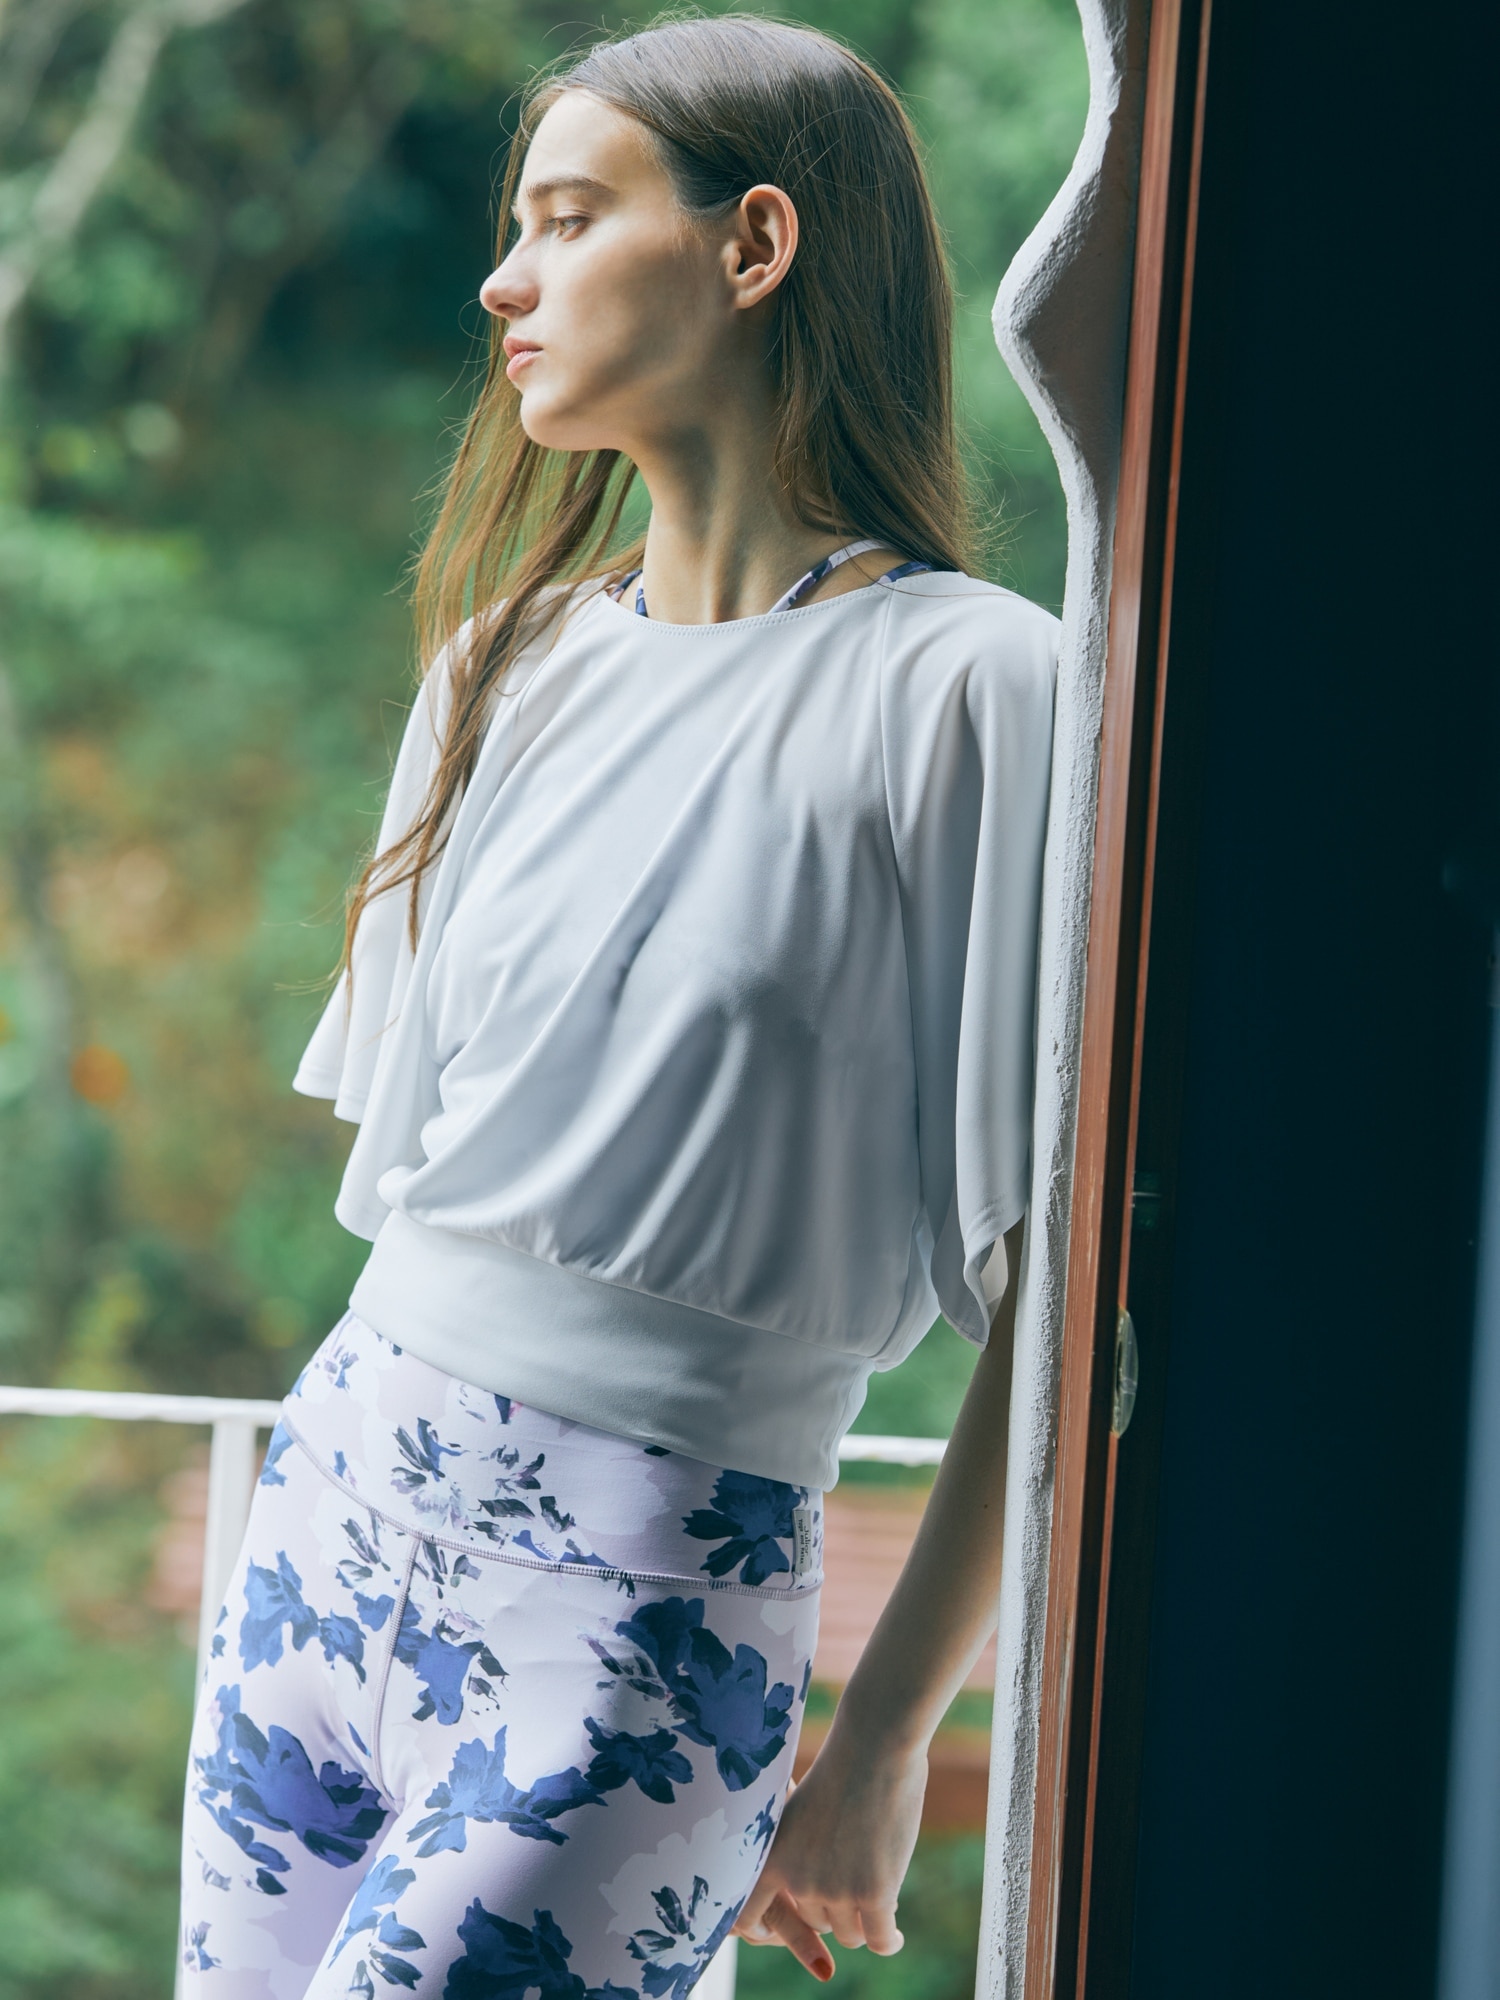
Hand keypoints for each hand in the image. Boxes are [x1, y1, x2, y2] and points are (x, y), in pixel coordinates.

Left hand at [733, 1720, 927, 1980]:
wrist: (874, 1748)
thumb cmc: (840, 1769)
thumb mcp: (801, 1811)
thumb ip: (799, 1851)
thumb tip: (811, 1890)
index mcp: (773, 1857)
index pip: (748, 1914)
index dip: (761, 1928)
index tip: (773, 1933)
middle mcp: (799, 1880)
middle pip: (818, 1922)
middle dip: (836, 1910)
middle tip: (855, 1888)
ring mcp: (836, 1890)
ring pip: (851, 1933)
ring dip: (865, 1921)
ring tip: (878, 1902)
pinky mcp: (874, 1894)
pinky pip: (880, 1939)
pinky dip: (889, 1941)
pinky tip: (896, 1937)